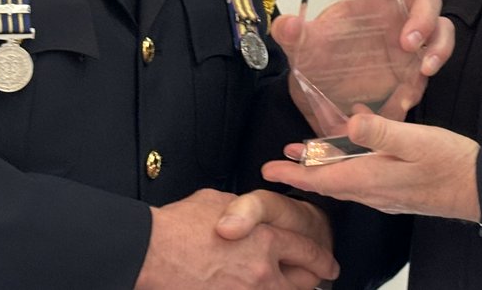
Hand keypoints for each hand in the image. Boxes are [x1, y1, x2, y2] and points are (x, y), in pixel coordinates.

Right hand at [137, 188, 337, 288]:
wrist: (152, 252)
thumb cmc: (181, 225)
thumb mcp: (223, 201)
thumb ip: (248, 212)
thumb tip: (251, 217)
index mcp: (266, 240)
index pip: (307, 252)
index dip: (322, 259)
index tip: (329, 265)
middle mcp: (262, 272)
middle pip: (303, 283)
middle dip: (312, 280)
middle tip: (317, 277)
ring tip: (288, 284)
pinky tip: (255, 287)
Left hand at [261, 114, 480, 222]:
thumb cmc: (451, 164)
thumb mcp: (416, 140)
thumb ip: (381, 132)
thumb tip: (350, 123)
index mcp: (372, 179)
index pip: (322, 179)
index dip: (293, 174)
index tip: (267, 170)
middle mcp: (374, 191)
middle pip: (329, 182)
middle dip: (303, 169)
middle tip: (280, 159)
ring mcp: (387, 193)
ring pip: (346, 179)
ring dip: (325, 165)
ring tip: (308, 151)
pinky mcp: (400, 190)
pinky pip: (365, 177)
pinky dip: (351, 161)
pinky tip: (359, 140)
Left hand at [271, 0, 450, 132]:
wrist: (320, 98)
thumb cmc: (315, 60)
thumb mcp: (299, 47)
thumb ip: (291, 33)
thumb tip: (288, 24)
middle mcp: (394, 17)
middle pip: (427, 2)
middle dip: (425, 19)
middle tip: (409, 44)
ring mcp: (408, 44)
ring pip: (441, 32)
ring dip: (440, 47)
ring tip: (424, 69)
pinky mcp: (412, 70)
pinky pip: (430, 67)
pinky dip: (424, 79)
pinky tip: (406, 95)